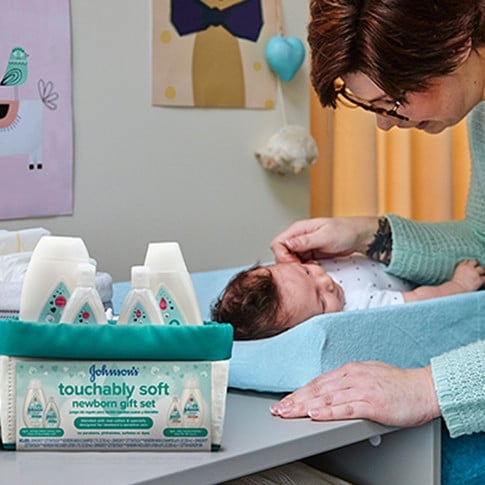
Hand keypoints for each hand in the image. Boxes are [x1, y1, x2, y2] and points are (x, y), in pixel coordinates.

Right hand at [270, 216, 378, 262]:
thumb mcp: (326, 236)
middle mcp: (299, 237)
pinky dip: (305, 268)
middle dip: (289, 263)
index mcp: (299, 229)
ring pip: (290, 259)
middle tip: (302, 268)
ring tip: (310, 268)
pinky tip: (314, 268)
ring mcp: (304, 246)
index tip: (294, 264)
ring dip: (297, 267)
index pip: (278, 243)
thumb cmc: (345, 231)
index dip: (282, 255)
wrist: (359, 236)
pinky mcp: (310, 253)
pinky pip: (301, 263)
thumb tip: (288, 243)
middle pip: (282, 253)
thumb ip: (306, 240)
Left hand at [270, 362, 440, 427]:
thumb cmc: (398, 384)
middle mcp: (352, 377)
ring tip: (288, 413)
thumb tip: (331, 390)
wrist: (424, 388)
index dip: (299, 392)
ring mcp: (362, 389)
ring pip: (326, 398)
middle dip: (295, 400)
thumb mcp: (368, 375)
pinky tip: (315, 415)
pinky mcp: (372, 403)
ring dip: (304, 407)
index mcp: (350, 370)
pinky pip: (345, 408)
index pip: (318, 382)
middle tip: (278, 409)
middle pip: (317, 390)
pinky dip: (328, 412)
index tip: (285, 401)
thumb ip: (349, 381)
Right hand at [451, 259, 484, 291]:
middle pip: (474, 262)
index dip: (468, 263)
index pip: (466, 261)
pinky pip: (484, 277)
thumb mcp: (456, 273)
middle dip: (475, 265)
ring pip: (482, 269)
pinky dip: (483, 279)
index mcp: (461, 266)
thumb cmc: (454, 283)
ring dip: (481, 271)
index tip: (469, 266)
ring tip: (480, 275)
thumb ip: (461, 270)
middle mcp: (469, 267)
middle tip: (475, 270)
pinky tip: (481, 281)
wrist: (457, 288)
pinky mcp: (479, 279)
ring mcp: (475, 273)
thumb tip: (464, 271)